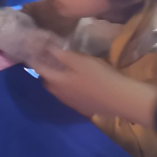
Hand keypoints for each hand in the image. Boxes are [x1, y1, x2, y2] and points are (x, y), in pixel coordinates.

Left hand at [31, 48, 156, 122]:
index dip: (34, 59)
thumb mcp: (80, 60)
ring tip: (64, 71)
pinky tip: (78, 84)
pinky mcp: (81, 108)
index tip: (34, 51)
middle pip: (46, 81)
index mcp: (56, 81)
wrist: (121, 99)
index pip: (38, 69)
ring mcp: (70, 103)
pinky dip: (67, 89)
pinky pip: (68, 96)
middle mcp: (59, 94)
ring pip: (56, 90)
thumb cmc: (99, 76)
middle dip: (45, 71)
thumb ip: (61, 54)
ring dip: (56, 81)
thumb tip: (46, 48)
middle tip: (50, 60)